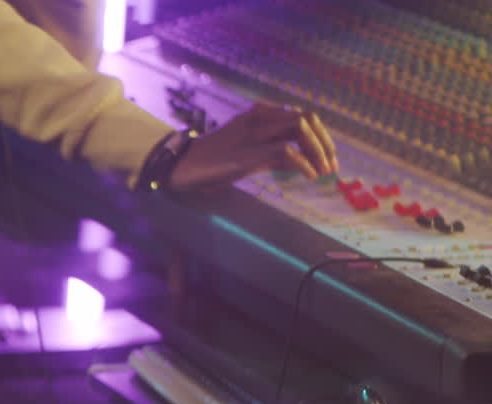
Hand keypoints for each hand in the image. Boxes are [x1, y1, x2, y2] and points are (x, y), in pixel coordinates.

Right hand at [166, 103, 338, 191]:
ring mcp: (254, 132)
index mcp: (259, 115)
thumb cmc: (212, 163)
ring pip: (300, 127)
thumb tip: (302, 164)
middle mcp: (259, 118)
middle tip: (332, 166)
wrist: (182, 166)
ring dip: (318, 150)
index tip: (328, 159)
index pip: (301, 117)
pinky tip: (309, 176)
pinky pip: (286, 150)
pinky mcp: (249, 151)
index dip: (320, 137)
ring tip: (323, 171)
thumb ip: (273, 155)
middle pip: (307, 118)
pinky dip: (304, 163)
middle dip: (325, 142)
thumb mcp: (248, 156)